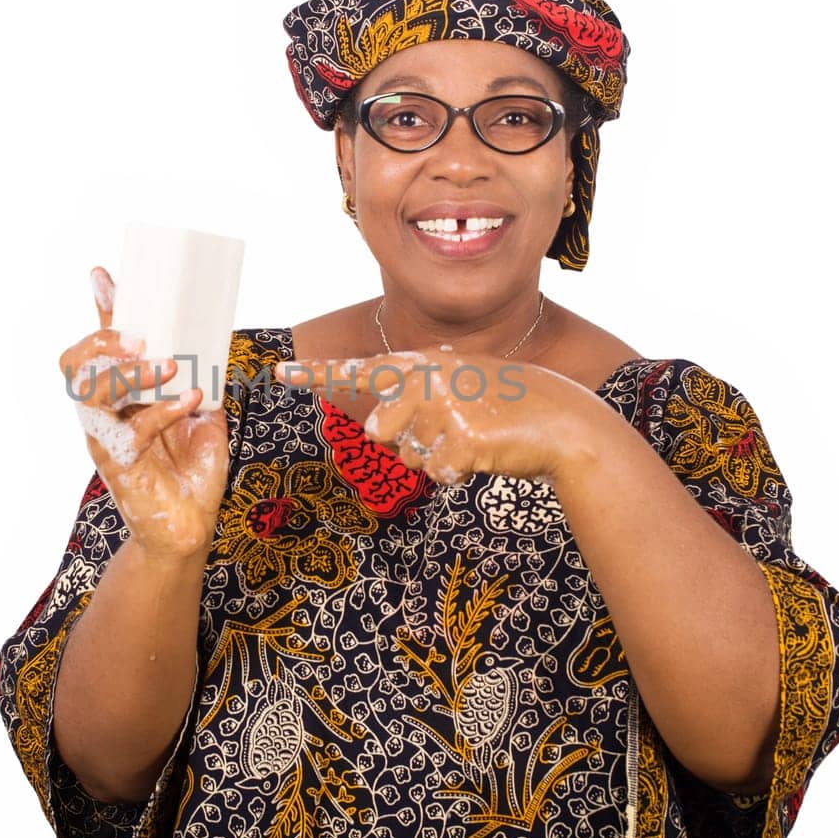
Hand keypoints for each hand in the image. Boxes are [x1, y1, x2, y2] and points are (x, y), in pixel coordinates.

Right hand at [58, 266, 228, 560]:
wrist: (190, 525)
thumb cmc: (190, 470)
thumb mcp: (200, 414)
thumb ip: (198, 381)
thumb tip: (210, 346)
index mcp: (120, 395)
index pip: (101, 346)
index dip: (101, 310)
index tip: (104, 274)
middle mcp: (103, 413)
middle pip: (76, 364)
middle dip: (103, 341)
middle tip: (141, 339)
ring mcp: (106, 437)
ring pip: (92, 392)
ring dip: (130, 374)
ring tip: (168, 366)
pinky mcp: (119, 462)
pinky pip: (132, 428)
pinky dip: (164, 409)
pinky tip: (192, 400)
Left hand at [275, 348, 585, 484]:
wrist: (559, 420)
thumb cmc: (505, 405)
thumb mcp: (458, 383)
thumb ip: (416, 394)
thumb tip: (376, 427)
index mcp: (423, 363)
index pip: (360, 369)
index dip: (317, 374)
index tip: (279, 373)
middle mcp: (426, 379)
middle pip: (380, 431)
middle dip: (408, 442)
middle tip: (452, 429)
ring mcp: (442, 408)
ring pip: (407, 457)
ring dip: (435, 458)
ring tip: (470, 438)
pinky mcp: (459, 440)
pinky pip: (436, 474)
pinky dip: (457, 473)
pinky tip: (483, 453)